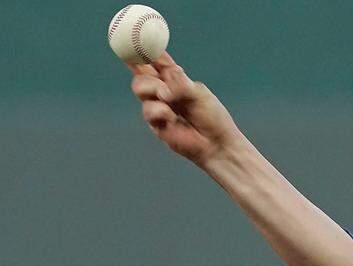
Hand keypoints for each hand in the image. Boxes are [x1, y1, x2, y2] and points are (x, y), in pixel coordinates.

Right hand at [126, 53, 241, 165]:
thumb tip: (163, 83)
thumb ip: (180, 84)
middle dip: (142, 67)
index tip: (135, 36)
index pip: (156, 61)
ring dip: (153, 88)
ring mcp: (158, 106)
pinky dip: (159, 110)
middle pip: (141, 72)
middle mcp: (164, 90)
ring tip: (168, 98)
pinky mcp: (156, 123)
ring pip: (140, 87)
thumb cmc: (212, 117)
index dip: (145, 49)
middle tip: (155, 70)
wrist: (217, 143)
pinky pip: (149, 109)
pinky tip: (171, 117)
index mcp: (175, 80)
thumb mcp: (198, 93)